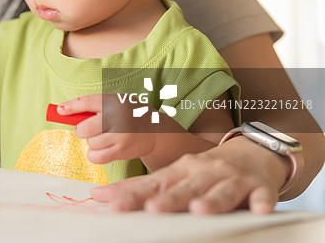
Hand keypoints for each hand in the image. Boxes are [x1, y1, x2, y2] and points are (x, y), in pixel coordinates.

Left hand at [59, 94, 173, 164]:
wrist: (155, 131)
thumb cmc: (128, 115)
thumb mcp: (115, 103)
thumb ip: (93, 107)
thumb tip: (62, 112)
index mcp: (114, 101)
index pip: (88, 102)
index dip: (71, 107)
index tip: (59, 110)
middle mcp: (117, 118)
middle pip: (84, 129)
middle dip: (81, 131)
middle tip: (88, 130)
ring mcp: (120, 135)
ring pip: (90, 143)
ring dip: (92, 143)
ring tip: (103, 138)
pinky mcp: (121, 151)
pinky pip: (96, 157)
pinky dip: (94, 155)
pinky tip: (103, 149)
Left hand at [90, 136, 288, 213]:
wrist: (253, 152)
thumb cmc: (206, 170)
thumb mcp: (175, 174)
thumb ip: (143, 188)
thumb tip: (100, 196)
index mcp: (180, 170)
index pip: (152, 183)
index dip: (132, 193)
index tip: (112, 203)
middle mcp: (203, 171)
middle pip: (184, 187)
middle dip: (168, 198)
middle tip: (153, 209)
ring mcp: (232, 178)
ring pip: (221, 190)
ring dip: (211, 200)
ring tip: (200, 210)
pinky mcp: (260, 186)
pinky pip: (262, 195)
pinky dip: (261, 202)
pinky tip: (260, 210)